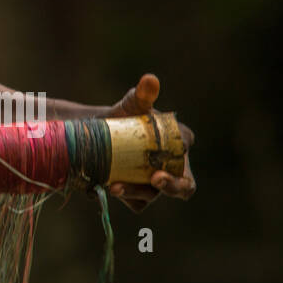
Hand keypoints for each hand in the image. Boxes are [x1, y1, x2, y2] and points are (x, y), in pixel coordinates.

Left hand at [104, 73, 195, 210]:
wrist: (97, 135)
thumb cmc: (123, 117)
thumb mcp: (131, 105)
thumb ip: (141, 95)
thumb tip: (150, 79)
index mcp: (179, 143)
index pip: (186, 154)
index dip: (182, 160)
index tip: (164, 165)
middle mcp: (174, 167)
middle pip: (183, 186)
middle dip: (172, 186)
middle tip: (155, 180)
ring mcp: (156, 185)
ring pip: (152, 195)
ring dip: (135, 192)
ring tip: (113, 185)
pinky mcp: (138, 196)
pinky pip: (135, 202)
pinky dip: (122, 197)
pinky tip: (104, 187)